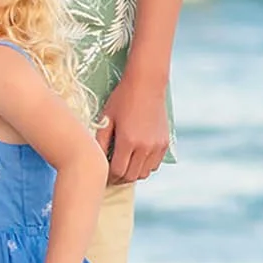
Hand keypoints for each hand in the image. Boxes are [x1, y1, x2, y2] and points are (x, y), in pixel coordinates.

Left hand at [99, 70, 168, 185]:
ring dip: (133, 173)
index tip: (103, 174)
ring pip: (145, 173)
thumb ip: (101, 141)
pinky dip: (145, 166)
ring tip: (124, 166)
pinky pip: (155, 165)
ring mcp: (157, 146)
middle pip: (131, 176)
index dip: (109, 176)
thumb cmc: (122, 99)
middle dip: (120, 178)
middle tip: (112, 174)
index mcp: (128, 141)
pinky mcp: (165, 143)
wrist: (146, 84)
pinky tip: (136, 158)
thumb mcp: (106, 118)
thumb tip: (97, 160)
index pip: (117, 171)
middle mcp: (144, 147)